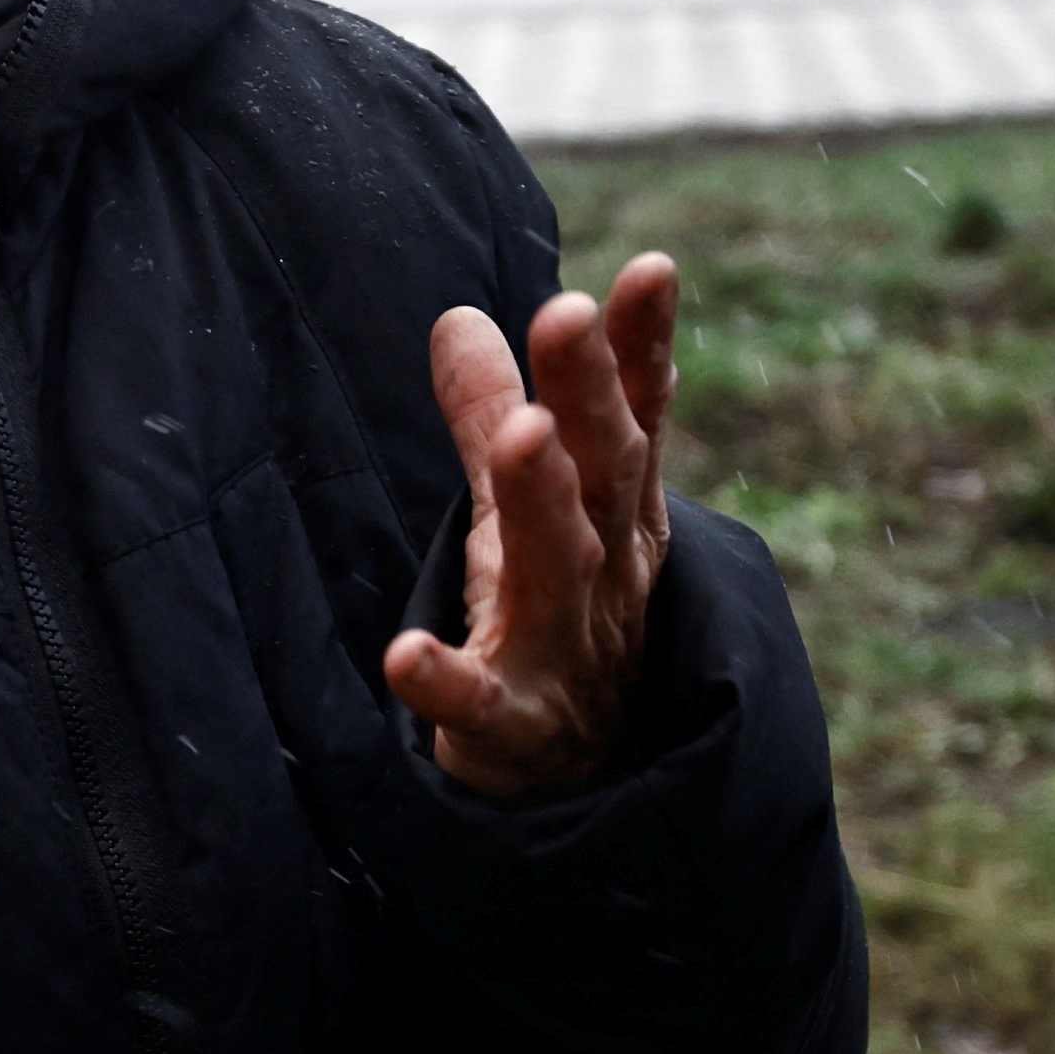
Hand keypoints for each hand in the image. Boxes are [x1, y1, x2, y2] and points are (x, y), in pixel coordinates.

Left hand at [384, 253, 677, 801]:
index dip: (642, 347)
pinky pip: (481, 705)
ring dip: (541, 500)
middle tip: (565, 312)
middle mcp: (606, 573)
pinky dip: (446, 683)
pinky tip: (404, 653)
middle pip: (603, 475)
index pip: (635, 420)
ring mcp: (565, 651)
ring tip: (522, 435)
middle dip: (589, 394)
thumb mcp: (529, 512)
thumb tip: (459, 314)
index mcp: (616, 513)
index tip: (650, 268)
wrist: (588, 785)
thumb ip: (493, 415)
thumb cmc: (559, 623)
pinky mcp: (515, 728)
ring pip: (559, 569)